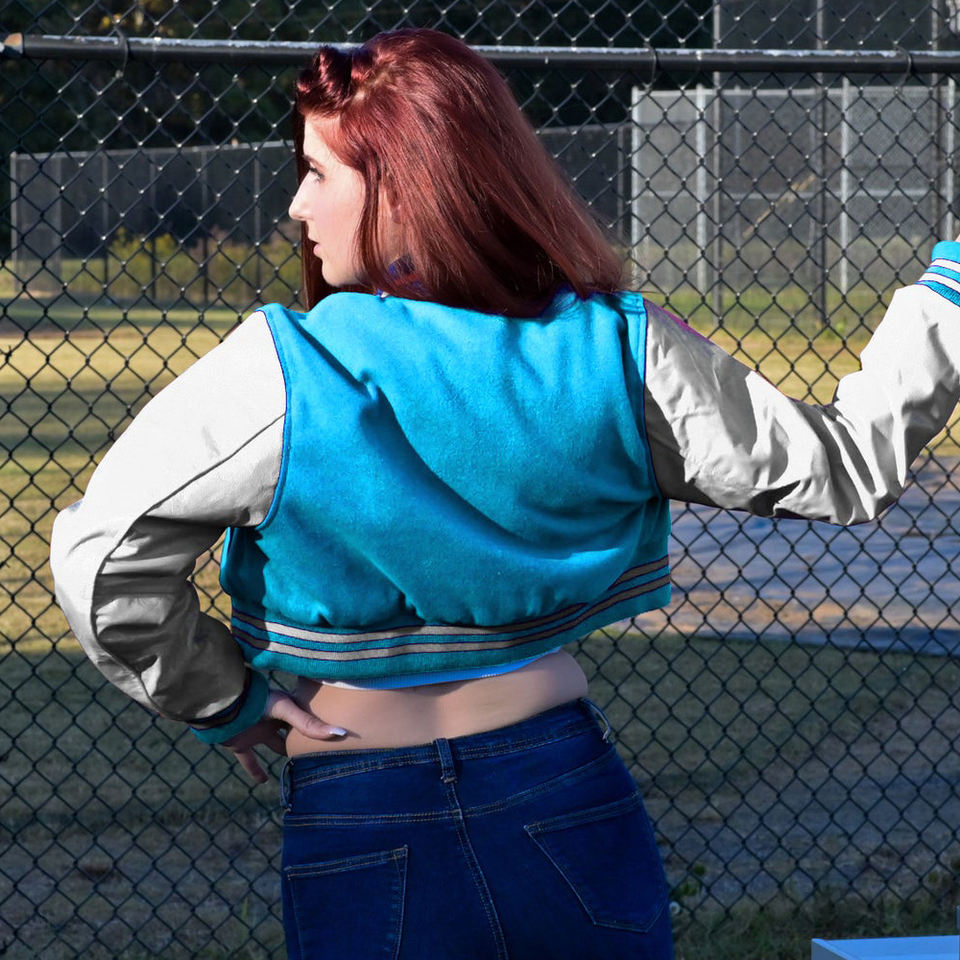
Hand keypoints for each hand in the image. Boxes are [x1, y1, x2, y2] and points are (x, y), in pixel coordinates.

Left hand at [221, 688, 347, 782]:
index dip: (319, 726)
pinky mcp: (241, 744)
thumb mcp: (287, 710)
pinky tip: (263, 782)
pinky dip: (255, 770)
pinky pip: (249, 760)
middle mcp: (274, 720)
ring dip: (282, 753)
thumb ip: (309, 724)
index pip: (307, 719)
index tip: (337, 736)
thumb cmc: (258, 700)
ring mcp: (258, 732)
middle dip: (303, 741)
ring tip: (297, 765)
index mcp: (287, 708)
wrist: (224, 705)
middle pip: (293, 733)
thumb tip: (339, 733)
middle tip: (320, 753)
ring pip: (274, 746)